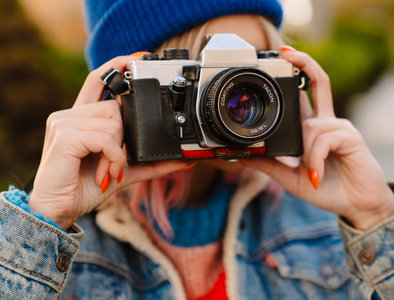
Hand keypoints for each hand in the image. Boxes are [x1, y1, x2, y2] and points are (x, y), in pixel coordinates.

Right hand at [30, 56, 189, 229]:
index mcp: (82, 117)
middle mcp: (70, 114)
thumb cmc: (85, 187)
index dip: (118, 66)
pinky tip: (105, 172)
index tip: (139, 59)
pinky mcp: (65, 135)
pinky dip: (114, 157)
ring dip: (120, 153)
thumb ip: (152, 162)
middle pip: (117, 108)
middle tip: (117, 163)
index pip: (98, 80)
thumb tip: (185, 158)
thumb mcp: (125, 170)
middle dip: (125, 138)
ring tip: (109, 171)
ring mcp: (64, 122)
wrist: (59, 210)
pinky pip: (106, 137)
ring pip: (114, 123)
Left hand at [241, 47, 393, 229]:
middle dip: (304, 63)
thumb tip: (241, 156)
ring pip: (310, 126)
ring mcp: (339, 127)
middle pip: (318, 82)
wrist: (356, 207)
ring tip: (311, 174)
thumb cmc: (327, 189)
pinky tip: (317, 173)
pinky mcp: (350, 136)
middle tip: (285, 51)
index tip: (279, 59)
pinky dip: (315, 158)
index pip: (304, 95)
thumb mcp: (291, 177)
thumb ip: (270, 165)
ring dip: (305, 153)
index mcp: (313, 129)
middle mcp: (327, 122)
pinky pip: (322, 139)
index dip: (295, 76)